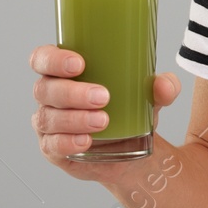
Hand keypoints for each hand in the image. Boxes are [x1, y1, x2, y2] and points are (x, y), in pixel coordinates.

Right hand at [30, 44, 180, 182]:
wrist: (133, 148)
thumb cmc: (131, 108)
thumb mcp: (150, 95)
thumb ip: (163, 87)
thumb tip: (164, 85)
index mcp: (65, 72)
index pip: (43, 59)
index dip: (53, 60)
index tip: (79, 63)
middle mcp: (51, 95)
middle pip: (45, 89)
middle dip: (72, 92)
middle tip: (103, 96)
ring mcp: (49, 123)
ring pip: (48, 117)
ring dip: (74, 119)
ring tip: (103, 121)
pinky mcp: (53, 149)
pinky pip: (52, 145)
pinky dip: (67, 142)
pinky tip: (85, 141)